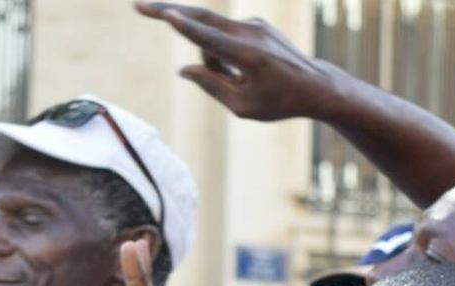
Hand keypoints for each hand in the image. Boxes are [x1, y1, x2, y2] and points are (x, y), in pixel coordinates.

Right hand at [136, 2, 336, 121]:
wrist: (316, 86)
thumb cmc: (280, 102)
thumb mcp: (244, 107)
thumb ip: (212, 86)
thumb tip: (183, 69)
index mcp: (249, 56)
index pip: (209, 37)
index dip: (184, 27)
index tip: (167, 15)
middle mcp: (251, 34)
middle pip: (202, 17)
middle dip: (169, 12)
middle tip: (138, 5)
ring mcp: (255, 25)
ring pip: (213, 34)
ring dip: (211, 56)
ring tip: (236, 80)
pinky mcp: (257, 24)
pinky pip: (227, 35)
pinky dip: (225, 53)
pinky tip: (245, 71)